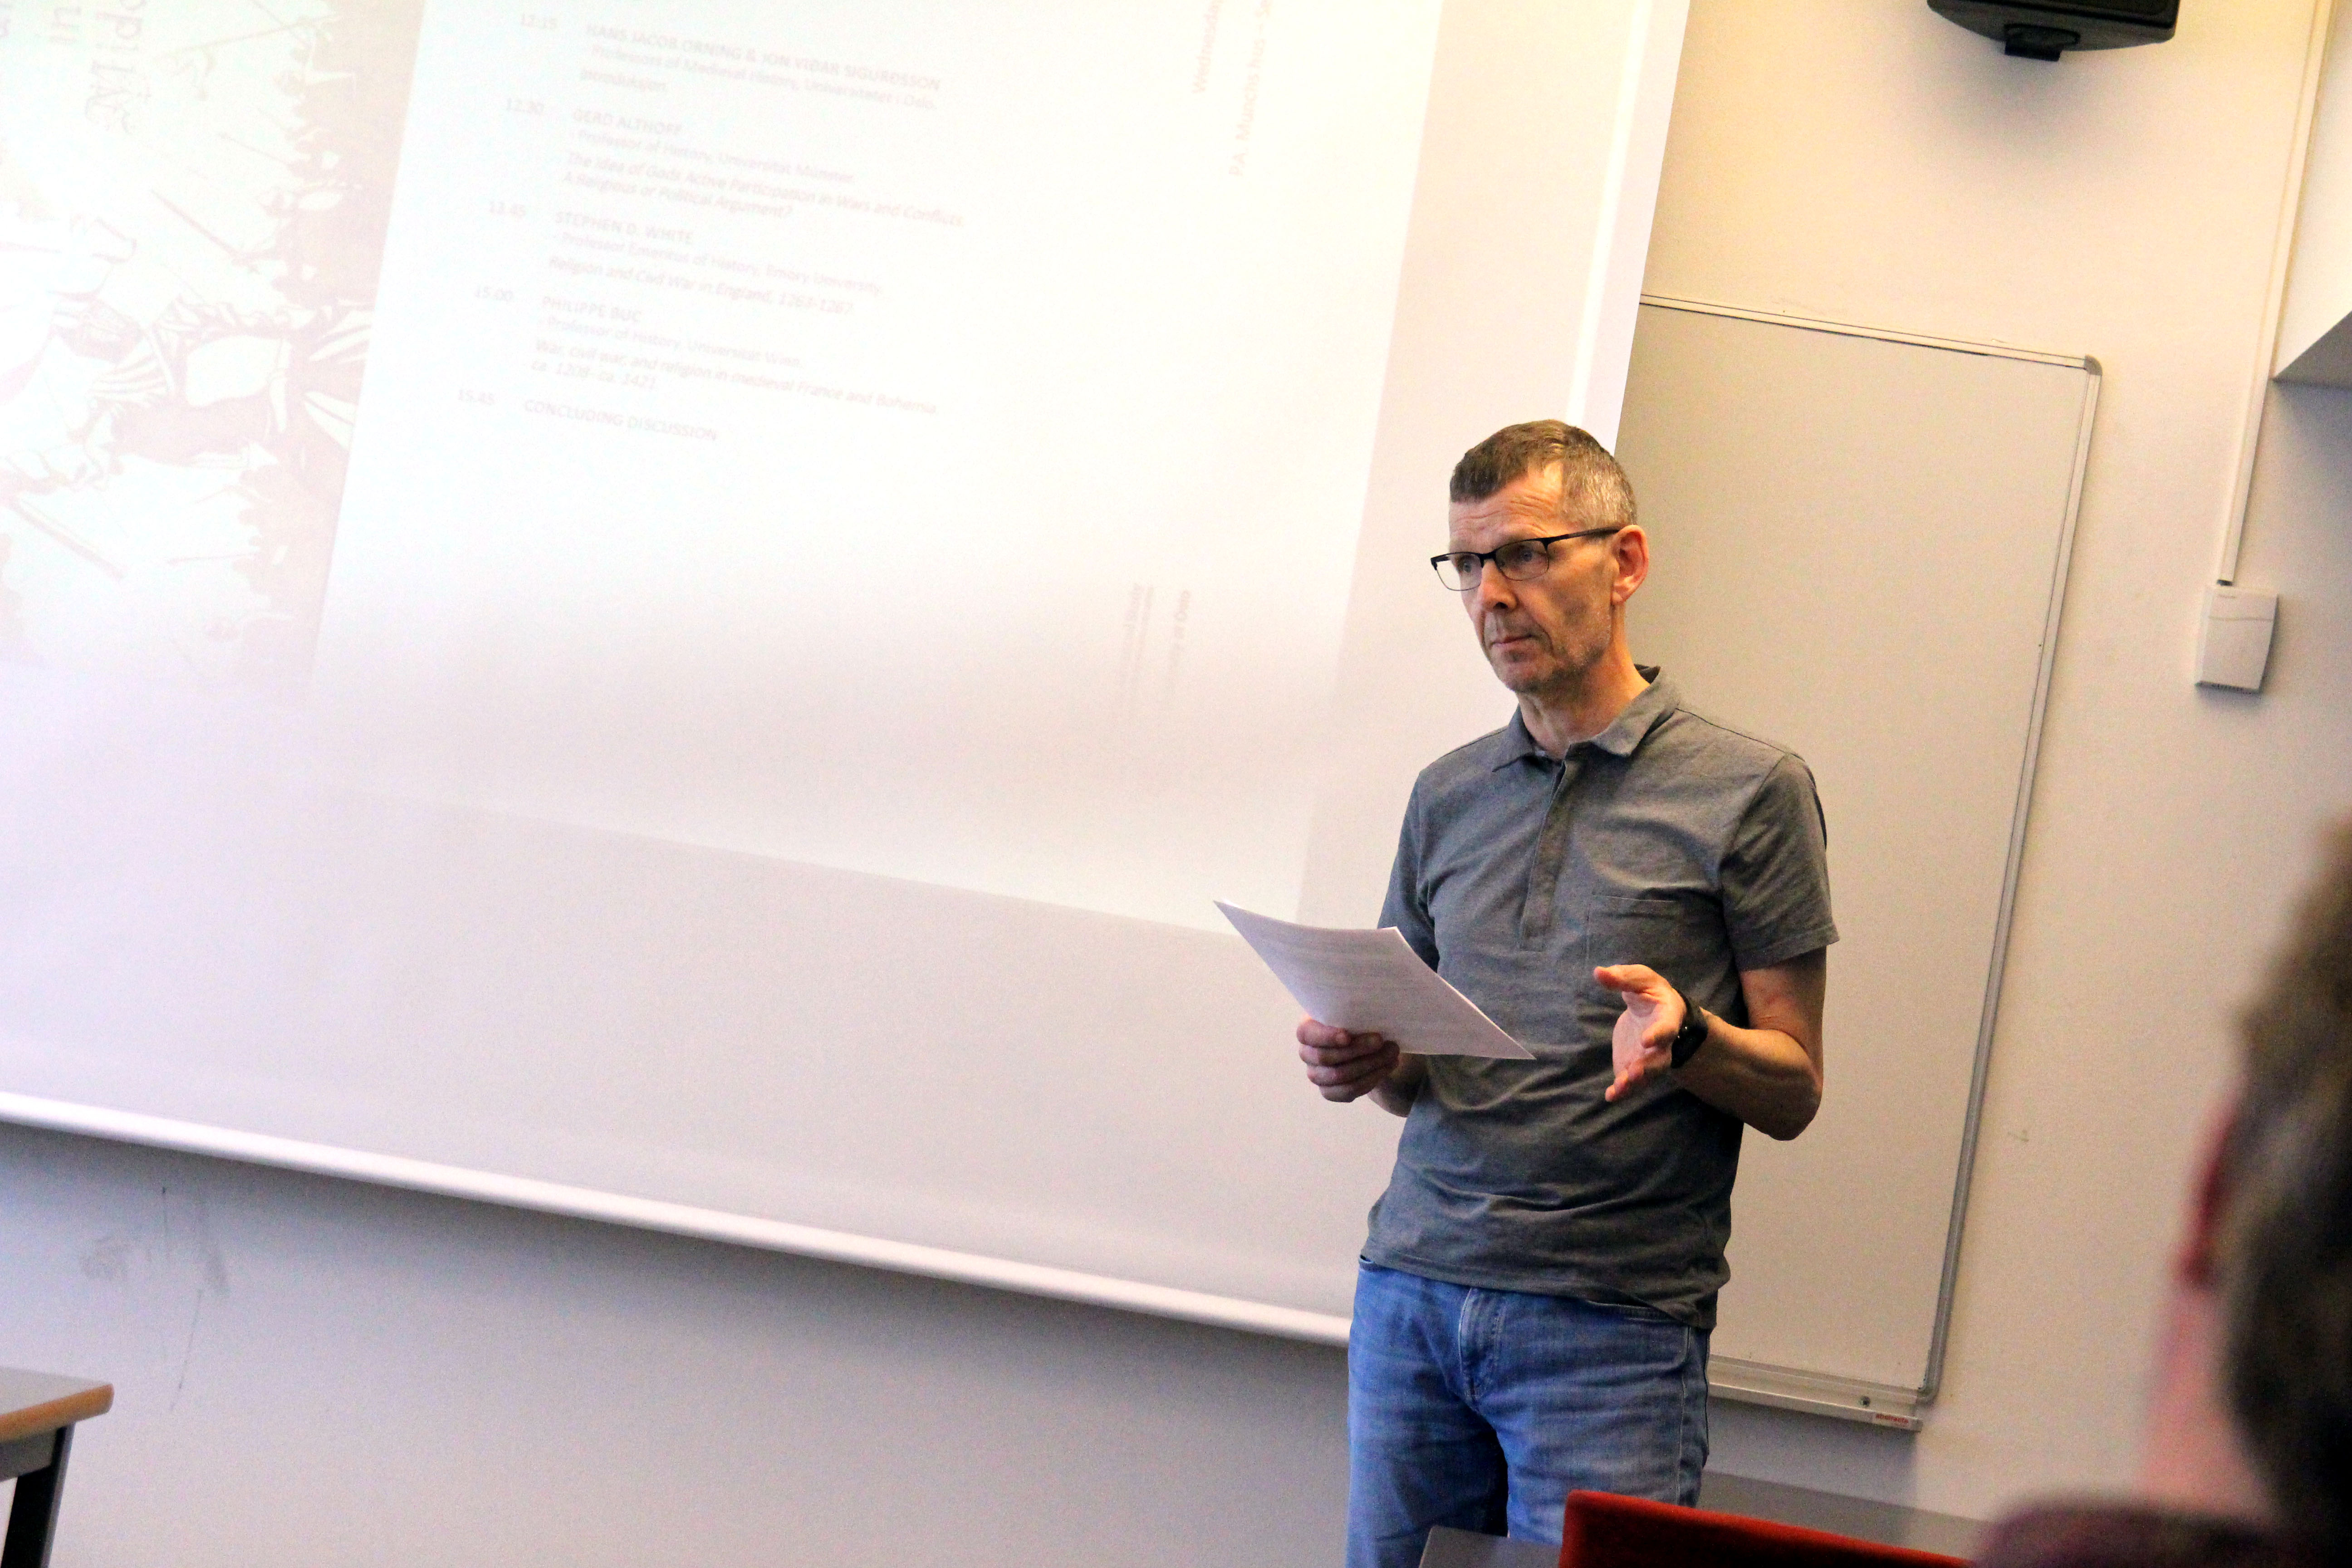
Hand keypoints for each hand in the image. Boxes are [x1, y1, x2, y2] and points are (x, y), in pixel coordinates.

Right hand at [1296, 1017, 1400, 1102]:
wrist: (1367, 1044)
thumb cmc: (1358, 1021)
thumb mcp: (1356, 1011)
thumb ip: (1356, 1011)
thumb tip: (1371, 1015)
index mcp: (1308, 1029)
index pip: (1306, 1034)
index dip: (1326, 1036)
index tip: (1347, 1036)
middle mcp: (1307, 1053)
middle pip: (1325, 1057)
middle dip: (1357, 1049)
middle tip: (1381, 1041)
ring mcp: (1316, 1074)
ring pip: (1339, 1076)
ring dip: (1369, 1066)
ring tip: (1391, 1055)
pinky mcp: (1329, 1091)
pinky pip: (1347, 1091)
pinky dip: (1370, 1081)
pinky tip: (1386, 1068)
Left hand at [1596, 963, 1683, 1102]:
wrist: (1657, 1010)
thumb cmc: (1650, 992)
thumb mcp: (1640, 979)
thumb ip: (1622, 977)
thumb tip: (1598, 972)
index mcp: (1667, 1018)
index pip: (1666, 1028)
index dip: (1658, 1035)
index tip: (1646, 1040)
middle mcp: (1661, 1043)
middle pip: (1659, 1060)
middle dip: (1648, 1068)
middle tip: (1635, 1074)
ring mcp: (1648, 1058)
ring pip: (1646, 1076)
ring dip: (1634, 1083)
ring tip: (1620, 1088)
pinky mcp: (1633, 1065)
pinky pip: (1630, 1082)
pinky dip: (1622, 1091)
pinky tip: (1611, 1096)